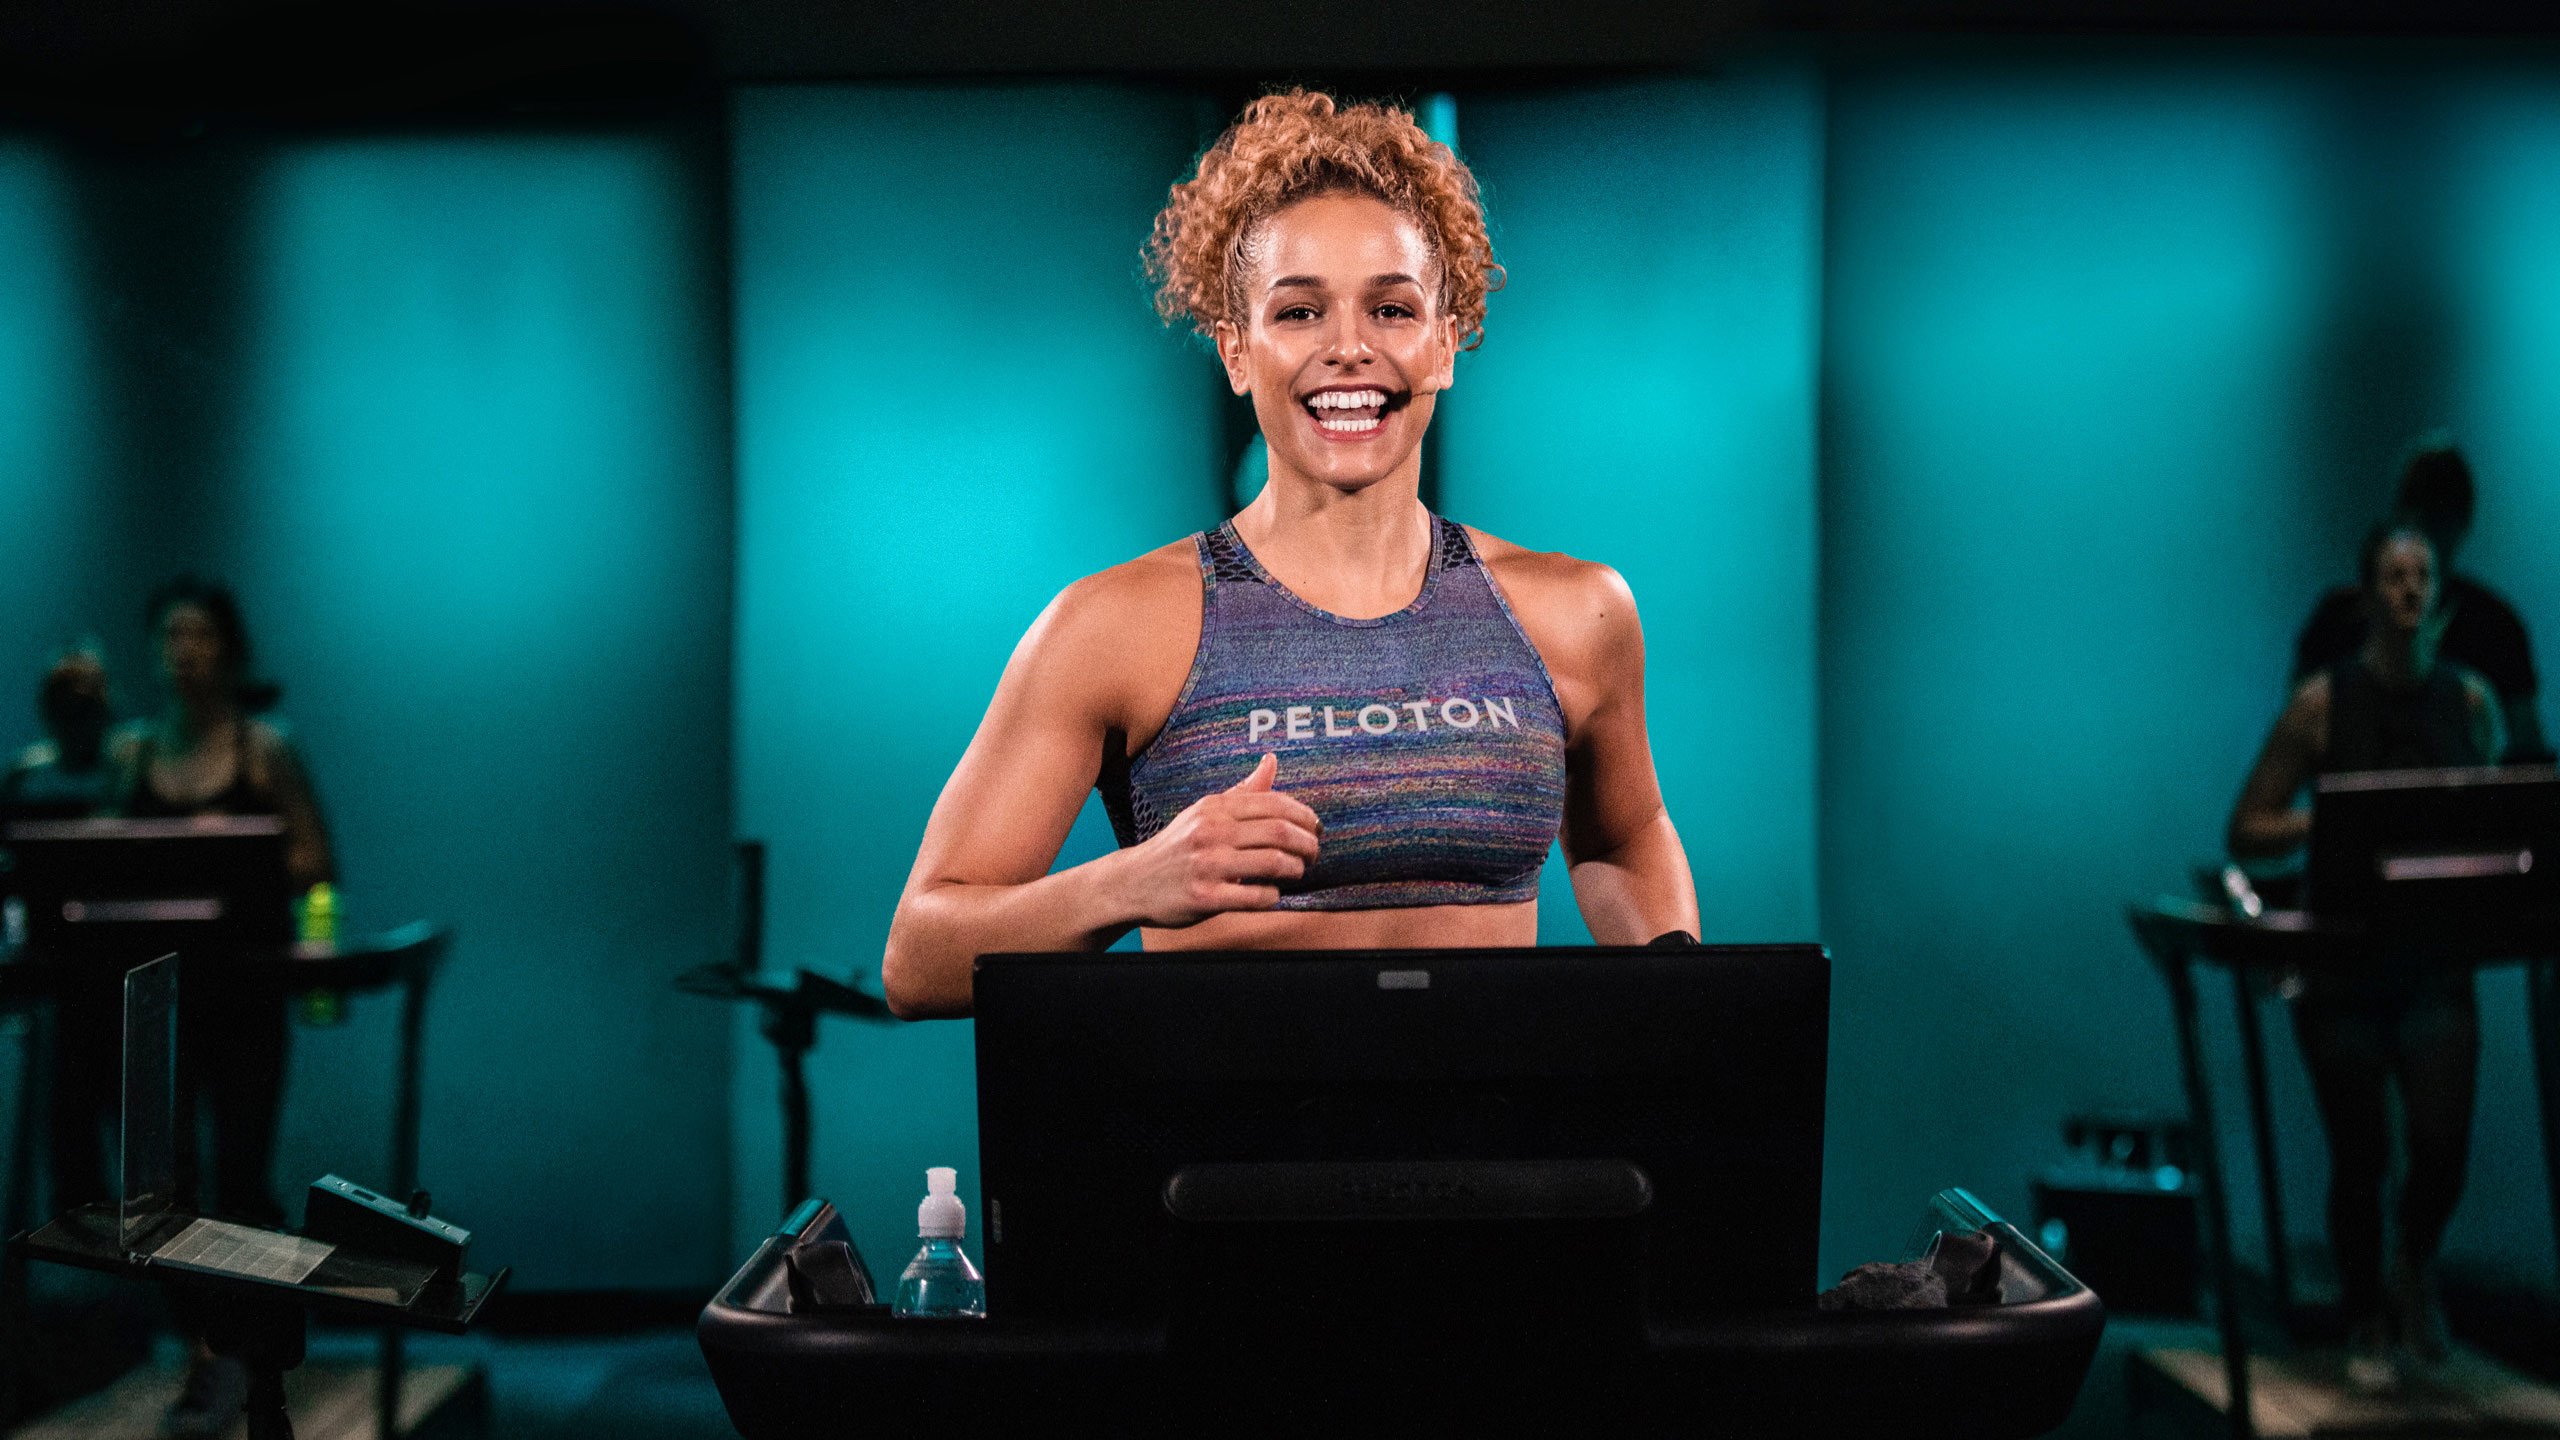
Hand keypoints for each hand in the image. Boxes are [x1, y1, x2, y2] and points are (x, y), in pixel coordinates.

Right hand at [1116, 753, 1321, 926]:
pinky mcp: (1204, 897)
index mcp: (1215, 807)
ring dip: (1295, 870)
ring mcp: (1207, 865)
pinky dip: (1272, 896)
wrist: (1133, 881)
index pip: (1275, 803)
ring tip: (1297, 872)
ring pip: (1273, 864)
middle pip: (1280, 833)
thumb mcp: (1205, 812)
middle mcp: (1211, 831)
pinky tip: (1271, 893)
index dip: (1305, 816)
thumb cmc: (1179, 845)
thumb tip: (1272, 760)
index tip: (1317, 828)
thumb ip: (1243, 791)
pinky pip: (1255, 897)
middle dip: (1308, 845)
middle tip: (1314, 853)